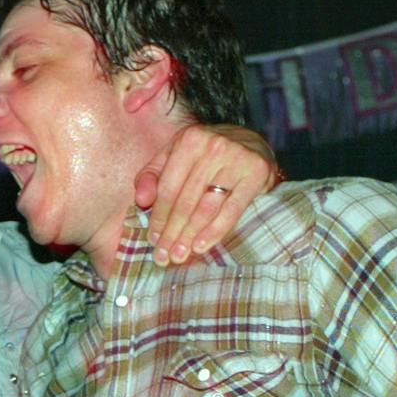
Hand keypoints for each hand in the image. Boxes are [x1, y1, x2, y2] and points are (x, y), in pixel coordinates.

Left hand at [134, 124, 281, 265]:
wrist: (252, 144)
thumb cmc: (206, 155)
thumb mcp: (174, 156)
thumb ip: (152, 175)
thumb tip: (141, 200)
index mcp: (189, 139)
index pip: (168, 188)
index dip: (158, 217)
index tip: (153, 240)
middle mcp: (213, 146)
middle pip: (185, 201)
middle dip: (172, 232)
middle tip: (164, 256)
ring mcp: (237, 159)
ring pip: (206, 208)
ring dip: (190, 236)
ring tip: (179, 255)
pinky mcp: (256, 173)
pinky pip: (231, 211)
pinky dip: (215, 231)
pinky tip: (201, 246)